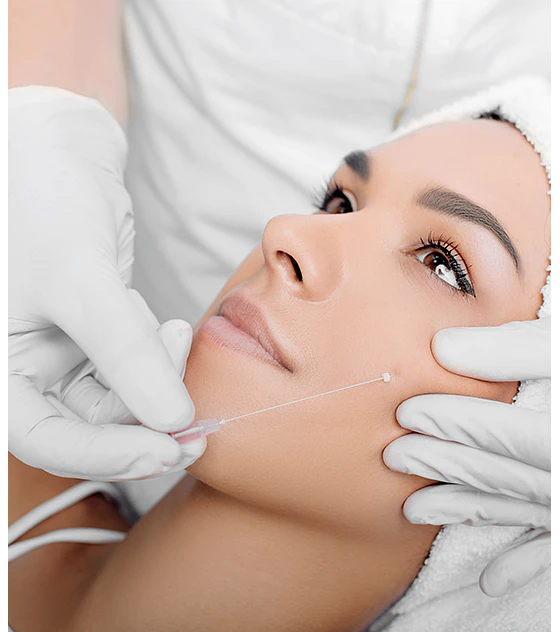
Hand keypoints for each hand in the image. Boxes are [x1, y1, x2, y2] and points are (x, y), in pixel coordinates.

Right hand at [9, 87, 201, 478]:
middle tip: (196, 421)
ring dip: (157, 379)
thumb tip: (172, 420)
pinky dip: (156, 354)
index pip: (42, 436)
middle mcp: (23, 363)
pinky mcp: (93, 331)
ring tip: (170, 333)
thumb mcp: (80, 276)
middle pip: (88, 424)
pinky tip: (165, 326)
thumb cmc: (41, 195)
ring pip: (119, 396)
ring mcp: (59, 349)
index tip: (166, 451)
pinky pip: (133, 363)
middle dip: (144, 420)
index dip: (105, 454)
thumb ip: (124, 351)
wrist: (54, 143)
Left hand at [383, 318, 551, 596]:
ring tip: (417, 510)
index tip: (409, 412)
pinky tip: (491, 579)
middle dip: (446, 465)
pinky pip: (557, 548)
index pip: (507, 434)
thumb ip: (523, 350)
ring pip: (523, 512)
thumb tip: (445, 347)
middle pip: (506, 474)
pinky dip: (526, 561)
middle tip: (394, 458)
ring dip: (470, 512)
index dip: (455, 421)